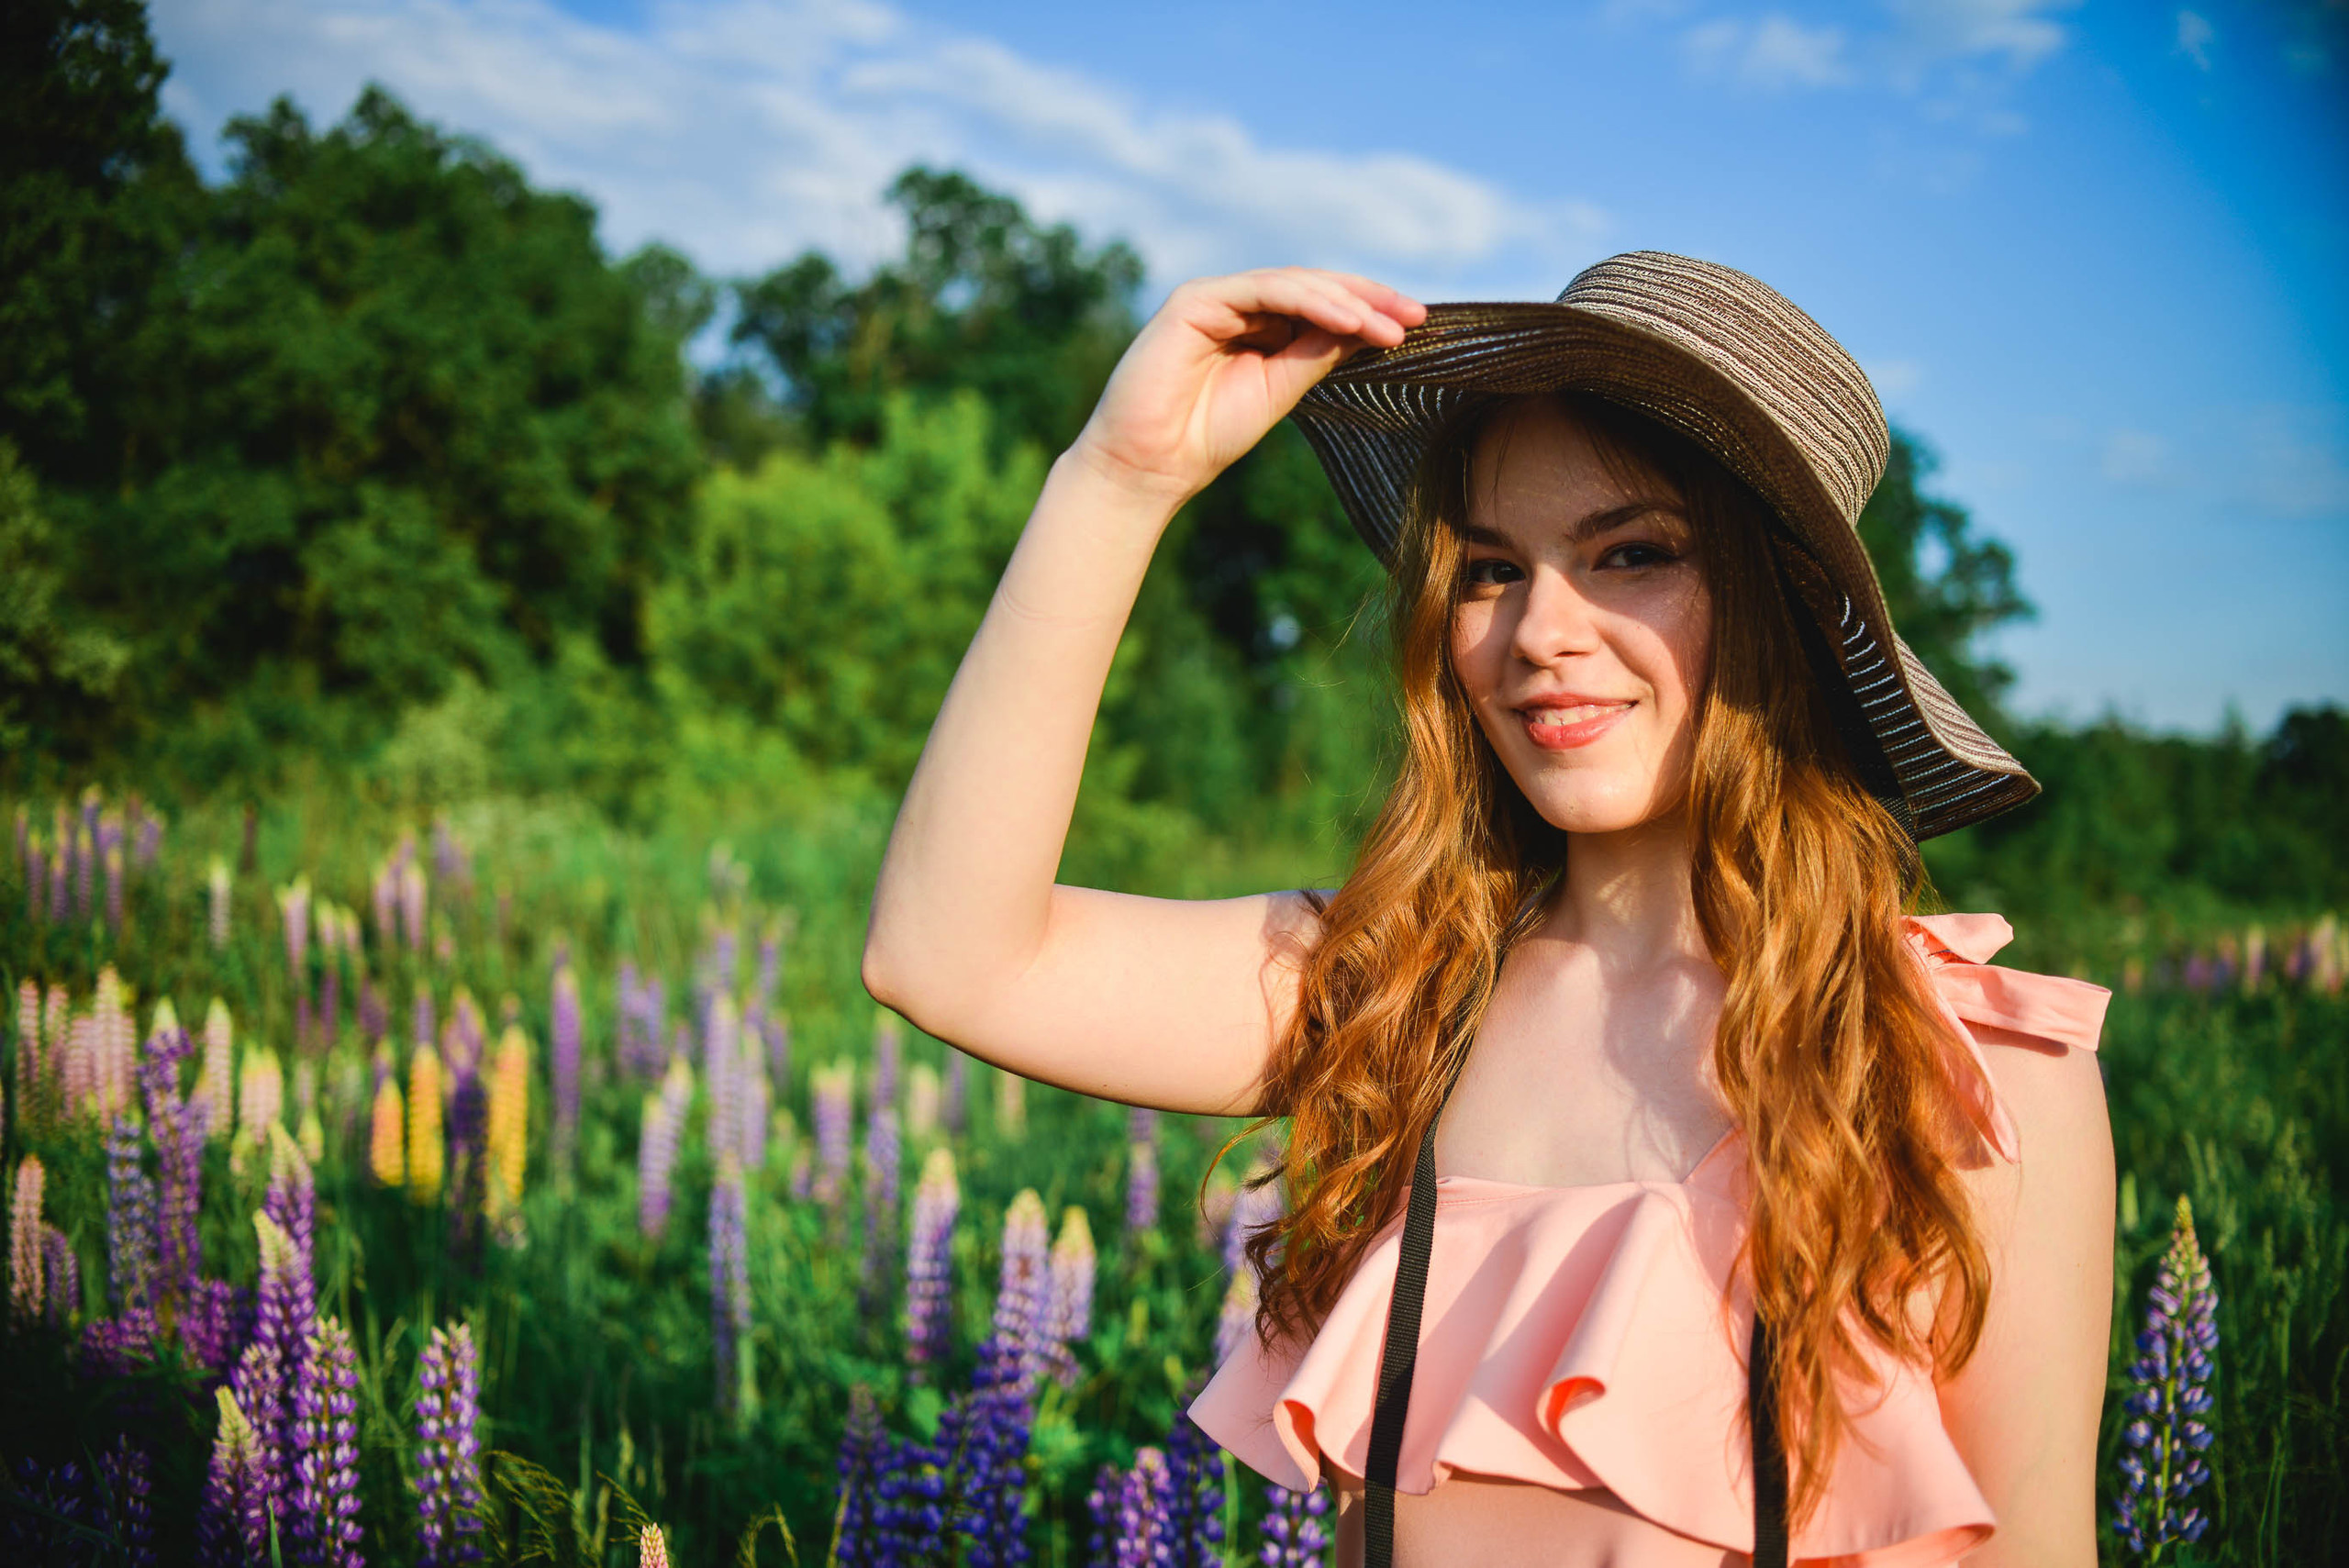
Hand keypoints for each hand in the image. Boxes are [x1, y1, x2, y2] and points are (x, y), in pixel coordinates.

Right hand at [1068, 267, 1424, 505]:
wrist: (1149, 466)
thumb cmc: (1207, 436)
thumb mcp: (1281, 390)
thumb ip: (1317, 354)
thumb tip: (1370, 325)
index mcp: (1258, 327)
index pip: (1321, 305)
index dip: (1368, 310)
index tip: (1415, 325)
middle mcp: (1238, 306)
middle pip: (1314, 286)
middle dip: (1367, 299)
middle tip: (1415, 316)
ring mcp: (1216, 298)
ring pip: (1293, 284)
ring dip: (1346, 303)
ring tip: (1387, 326)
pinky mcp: (1196, 300)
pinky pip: (1262, 291)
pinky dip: (1308, 302)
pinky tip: (1345, 321)